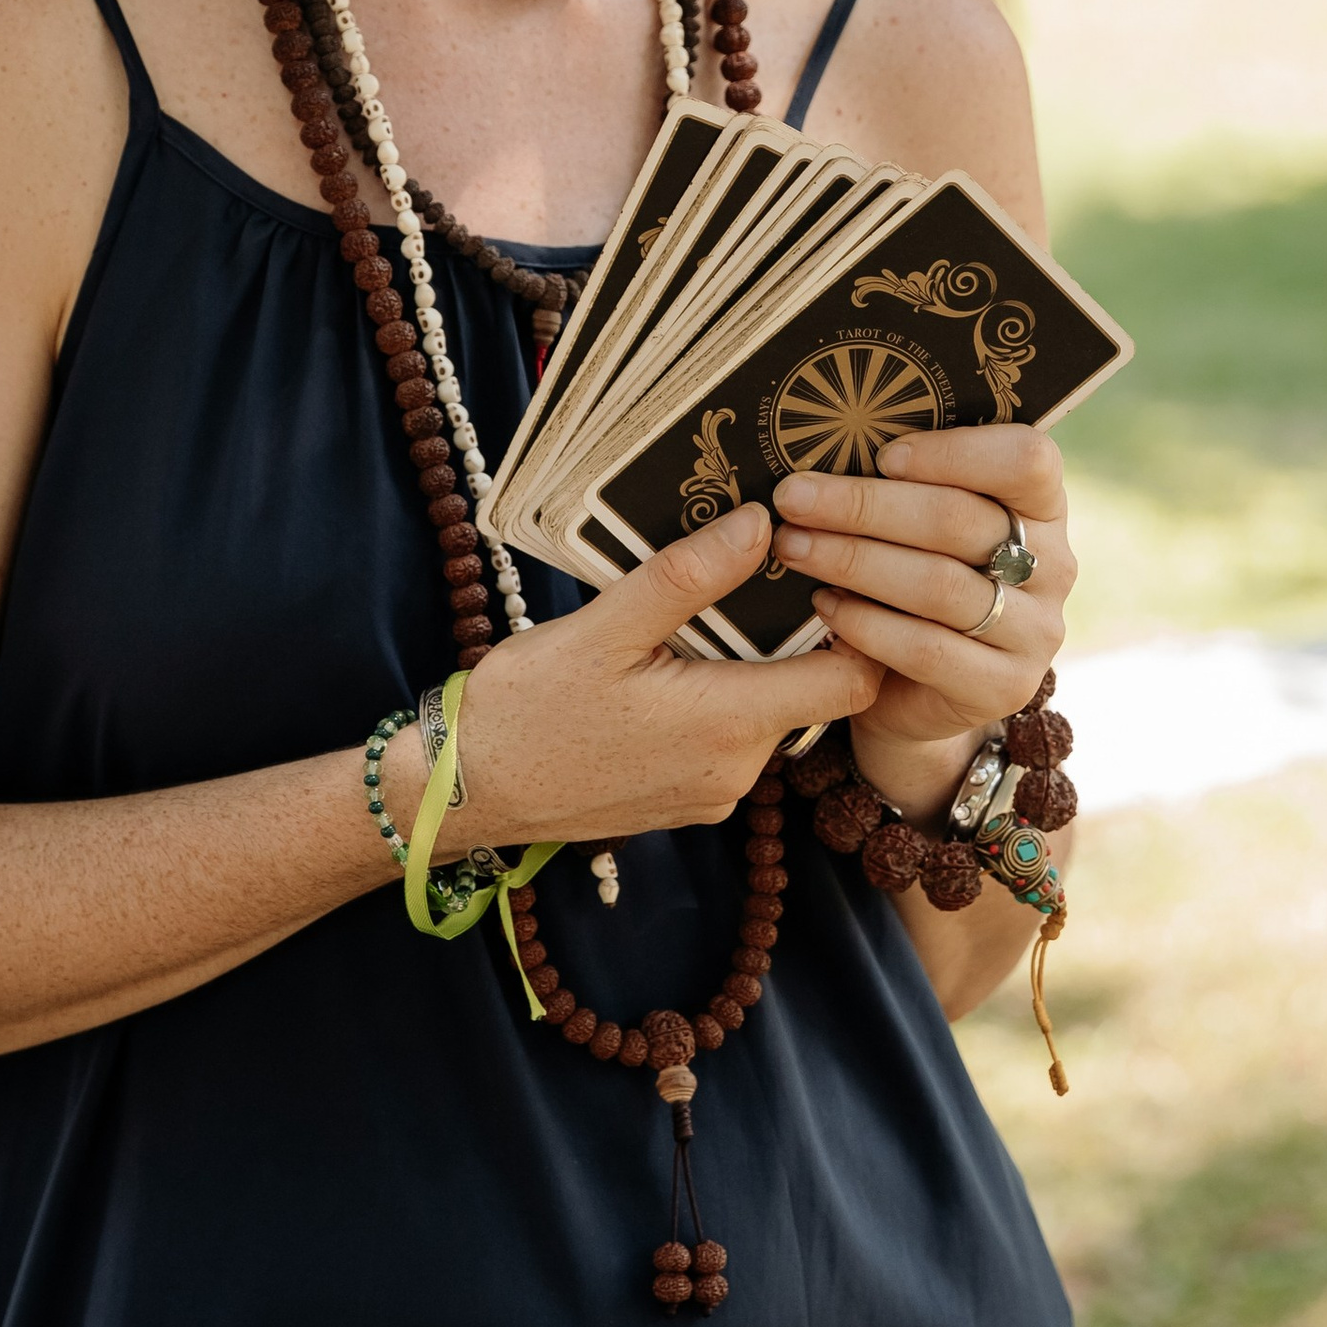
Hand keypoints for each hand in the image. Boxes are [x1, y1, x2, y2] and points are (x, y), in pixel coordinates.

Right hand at [443, 506, 878, 847]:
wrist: (466, 790)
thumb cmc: (527, 709)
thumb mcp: (603, 627)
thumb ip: (687, 578)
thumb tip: (761, 524)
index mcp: (730, 722)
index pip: (855, 681)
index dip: (860, 625)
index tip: (832, 574)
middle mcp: (738, 770)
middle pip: (812, 693)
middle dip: (792, 636)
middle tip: (756, 573)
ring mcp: (714, 794)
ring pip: (767, 716)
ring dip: (748, 668)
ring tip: (700, 616)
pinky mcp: (688, 803)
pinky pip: (729, 743)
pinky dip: (716, 702)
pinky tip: (668, 669)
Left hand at [766, 425, 1072, 769]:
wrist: (917, 692)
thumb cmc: (909, 582)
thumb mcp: (915, 528)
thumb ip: (901, 487)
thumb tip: (822, 443)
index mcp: (1042, 506)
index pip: (1026, 458)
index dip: (954, 452)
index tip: (882, 455)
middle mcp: (1052, 565)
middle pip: (960, 520)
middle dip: (864, 505)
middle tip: (793, 497)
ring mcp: (1035, 631)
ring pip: (939, 584)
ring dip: (854, 560)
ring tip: (793, 547)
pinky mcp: (1004, 687)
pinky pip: (927, 648)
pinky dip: (866, 623)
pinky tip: (823, 604)